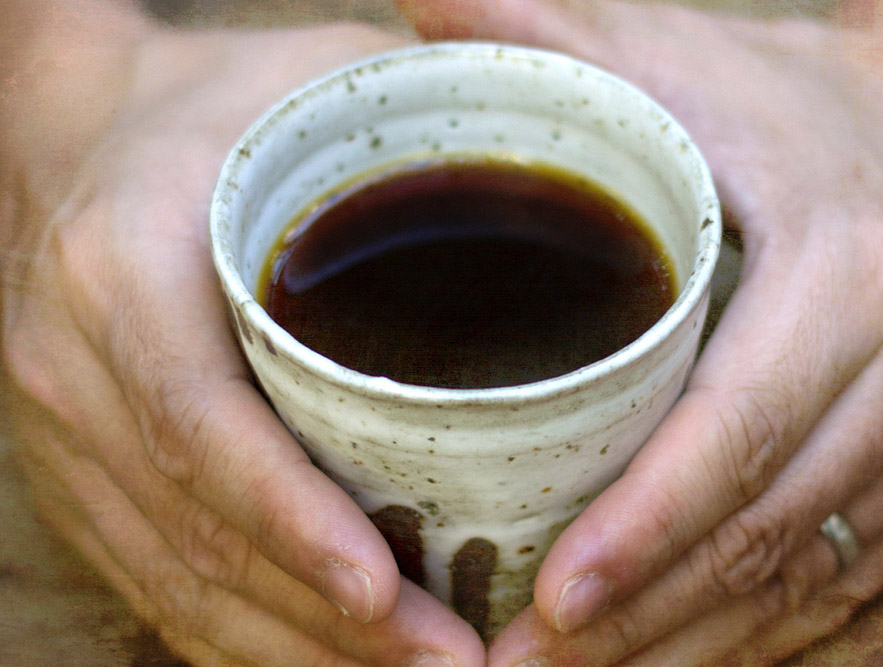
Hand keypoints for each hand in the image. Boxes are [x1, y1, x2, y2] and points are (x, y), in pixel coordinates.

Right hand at [0, 9, 482, 665]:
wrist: (79, 131)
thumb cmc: (216, 108)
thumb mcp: (306, 89)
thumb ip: (416, 142)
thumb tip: (567, 184)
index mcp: (127, 272)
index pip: (203, 429)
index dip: (294, 526)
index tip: (388, 594)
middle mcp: (78, 368)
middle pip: (199, 533)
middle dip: (325, 621)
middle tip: (450, 661)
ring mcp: (68, 433)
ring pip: (176, 577)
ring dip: (296, 647)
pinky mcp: (82, 469)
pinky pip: (156, 573)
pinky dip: (244, 630)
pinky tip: (330, 653)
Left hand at [397, 0, 882, 662]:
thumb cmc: (792, 106)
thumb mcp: (684, 62)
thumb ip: (555, 36)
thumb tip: (424, 2)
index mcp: (854, 275)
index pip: (737, 434)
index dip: (644, 529)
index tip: (550, 601)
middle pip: (763, 534)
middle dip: (642, 619)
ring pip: (801, 579)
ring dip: (686, 642)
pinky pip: (841, 582)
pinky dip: (749, 632)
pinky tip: (665, 650)